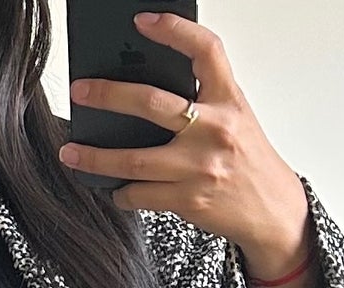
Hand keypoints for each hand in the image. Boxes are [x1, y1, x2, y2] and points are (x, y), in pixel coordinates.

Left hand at [60, 10, 312, 278]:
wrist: (272, 209)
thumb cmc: (248, 159)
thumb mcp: (236, 116)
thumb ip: (202, 99)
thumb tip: (144, 90)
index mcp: (228, 99)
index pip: (205, 50)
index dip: (174, 30)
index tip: (142, 21)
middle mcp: (215, 130)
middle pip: (152, 104)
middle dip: (109, 96)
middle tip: (80, 92)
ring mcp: (200, 168)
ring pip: (136, 159)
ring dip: (97, 157)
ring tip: (71, 152)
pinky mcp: (189, 200)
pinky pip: (142, 195)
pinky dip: (122, 193)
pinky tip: (114, 189)